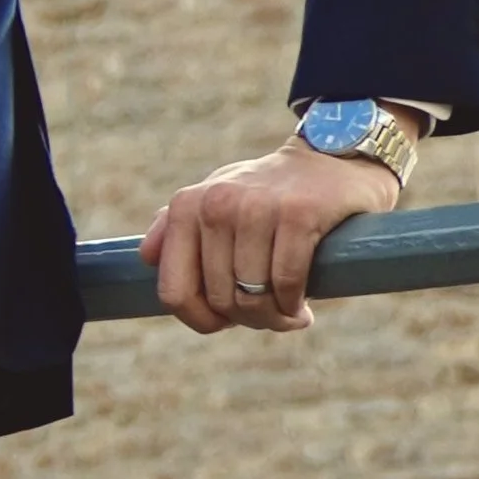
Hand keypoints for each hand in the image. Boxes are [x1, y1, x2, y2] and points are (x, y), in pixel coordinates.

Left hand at [139, 130, 411, 333]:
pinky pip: (287, 283)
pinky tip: (304, 306)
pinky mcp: (298, 214)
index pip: (174, 292)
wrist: (331, 157)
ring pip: (254, 297)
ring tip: (290, 312)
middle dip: (249, 319)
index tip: (228, 321)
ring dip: (276, 317)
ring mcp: (256, 208)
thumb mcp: (216, 197)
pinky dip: (295, 304)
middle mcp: (215, 205)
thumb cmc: (269, 190)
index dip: (201, 320)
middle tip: (272, 315)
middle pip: (221, 299)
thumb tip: (146, 258)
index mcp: (186, 207)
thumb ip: (176, 226)